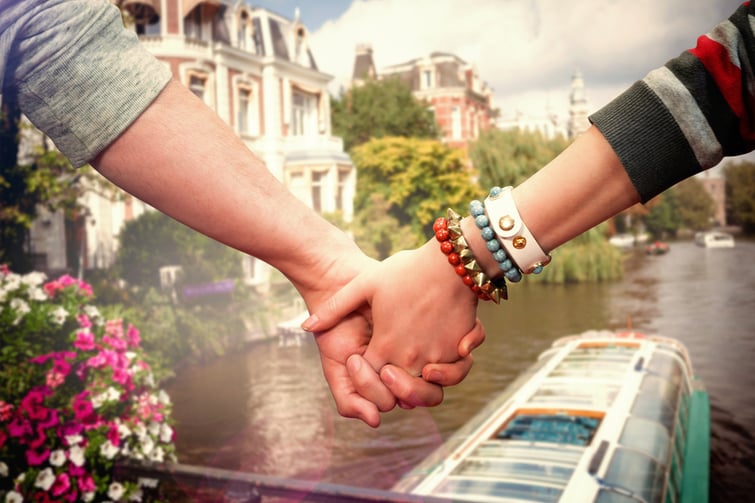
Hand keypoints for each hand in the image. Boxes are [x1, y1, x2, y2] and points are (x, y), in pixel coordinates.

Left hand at [302, 239, 481, 416]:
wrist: (451, 261)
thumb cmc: (406, 270)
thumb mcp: (364, 285)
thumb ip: (335, 308)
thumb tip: (307, 326)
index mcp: (385, 346)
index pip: (370, 378)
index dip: (365, 374)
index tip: (365, 356)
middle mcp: (411, 359)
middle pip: (398, 391)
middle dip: (391, 385)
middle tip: (388, 367)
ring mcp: (437, 357)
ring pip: (427, 389)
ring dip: (419, 384)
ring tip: (415, 365)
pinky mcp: (459, 351)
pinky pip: (452, 373)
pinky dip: (446, 371)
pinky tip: (438, 355)